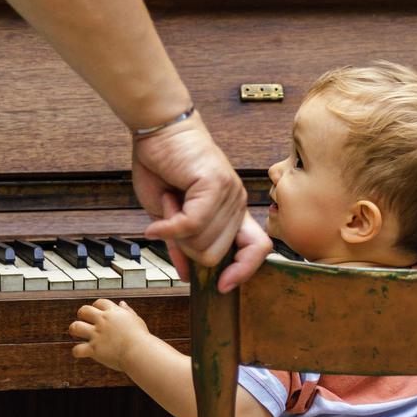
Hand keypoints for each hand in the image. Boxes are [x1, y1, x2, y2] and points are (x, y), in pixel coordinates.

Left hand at [69, 298, 150, 372]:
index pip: (98, 302)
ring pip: (75, 327)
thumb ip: (127, 311)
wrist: (141, 352)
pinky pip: (77, 349)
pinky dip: (77, 352)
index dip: (96, 307)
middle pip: (83, 310)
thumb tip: (122, 303)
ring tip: (76, 334)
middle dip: (82, 315)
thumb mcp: (136, 320)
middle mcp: (103, 321)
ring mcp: (97, 335)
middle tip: (85, 323)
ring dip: (74, 330)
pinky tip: (81, 353)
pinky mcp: (94, 349)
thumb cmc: (141, 338)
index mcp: (113, 312)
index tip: (97, 314)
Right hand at [132, 112, 267, 291]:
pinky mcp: (216, 184)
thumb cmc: (163, 168)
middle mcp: (238, 204)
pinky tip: (163, 206)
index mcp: (233, 213)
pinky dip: (170, 224)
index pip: (257, 250)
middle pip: (215, 256)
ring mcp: (231, 194)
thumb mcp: (170, 217)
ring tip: (172, 197)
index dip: (243, 271)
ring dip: (175, 227)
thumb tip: (187, 275)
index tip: (223, 286)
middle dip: (186, 245)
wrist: (158, 130)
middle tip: (173, 214)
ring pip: (202, 243)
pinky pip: (192, 224)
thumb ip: (182, 244)